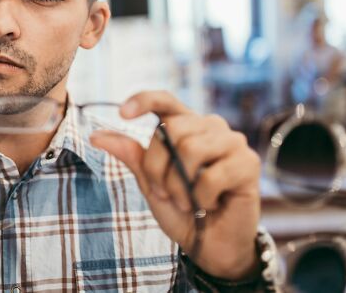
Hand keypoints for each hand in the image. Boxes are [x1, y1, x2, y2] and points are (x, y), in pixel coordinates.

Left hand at [90, 91, 260, 279]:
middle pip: (172, 129)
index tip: (122, 113)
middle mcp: (211, 126)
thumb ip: (131, 155)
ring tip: (185, 201)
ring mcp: (233, 142)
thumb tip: (96, 136)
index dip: (144, 100)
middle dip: (158, 167)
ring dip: (179, 185)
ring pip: (191, 149)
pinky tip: (208, 205)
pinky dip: (202, 198)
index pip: (165, 101)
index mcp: (186, 125)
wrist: (208, 244)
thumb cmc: (180, 208)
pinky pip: (213, 175)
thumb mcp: (150, 182)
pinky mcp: (248, 163)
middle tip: (164, 192)